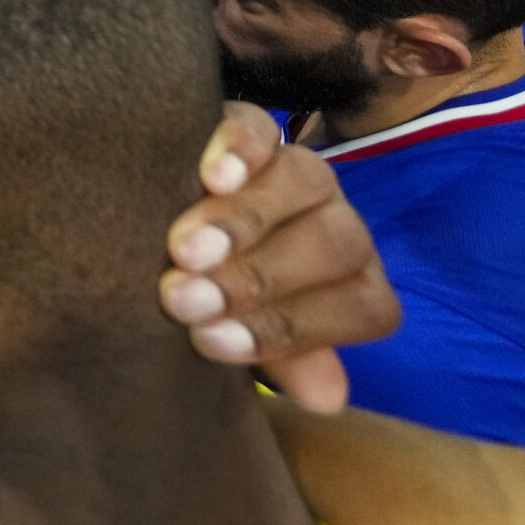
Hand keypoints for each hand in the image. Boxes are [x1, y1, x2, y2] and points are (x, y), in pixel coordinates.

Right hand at [158, 102, 399, 411]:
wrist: (165, 240)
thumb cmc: (208, 302)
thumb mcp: (239, 338)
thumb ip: (283, 359)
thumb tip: (328, 398)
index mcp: (352, 283)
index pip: (359, 307)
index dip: (290, 329)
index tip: (212, 342)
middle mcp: (339, 224)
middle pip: (334, 245)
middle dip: (257, 278)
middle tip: (182, 298)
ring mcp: (303, 171)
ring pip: (303, 182)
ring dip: (243, 220)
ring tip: (182, 249)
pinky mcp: (256, 127)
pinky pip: (261, 129)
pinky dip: (239, 149)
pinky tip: (208, 174)